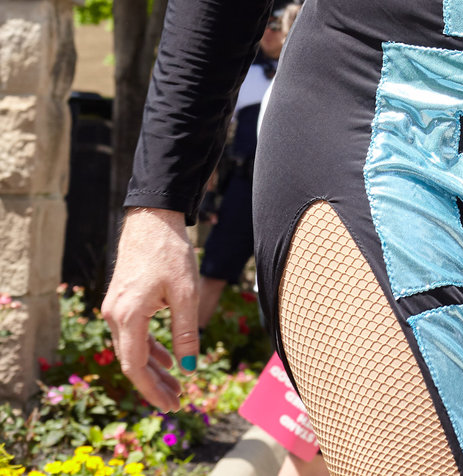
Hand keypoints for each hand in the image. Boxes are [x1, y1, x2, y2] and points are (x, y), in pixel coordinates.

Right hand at [101, 208, 199, 410]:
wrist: (153, 217)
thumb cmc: (170, 251)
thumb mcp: (185, 293)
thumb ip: (186, 332)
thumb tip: (189, 369)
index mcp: (127, 316)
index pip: (135, 367)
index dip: (152, 390)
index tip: (170, 404)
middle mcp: (114, 315)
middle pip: (132, 361)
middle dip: (154, 384)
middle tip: (176, 401)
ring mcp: (115, 307)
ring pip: (132, 348)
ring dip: (153, 367)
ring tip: (174, 384)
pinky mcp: (120, 299)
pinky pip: (132, 333)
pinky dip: (149, 348)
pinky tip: (166, 358)